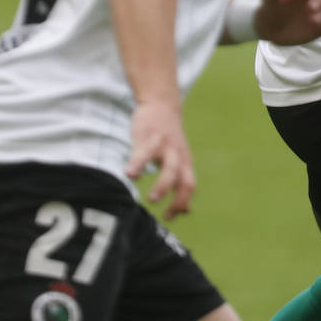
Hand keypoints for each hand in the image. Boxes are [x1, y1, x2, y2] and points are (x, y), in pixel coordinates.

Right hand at [126, 100, 194, 219]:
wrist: (162, 103)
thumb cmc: (168, 138)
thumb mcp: (178, 159)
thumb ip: (181, 182)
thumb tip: (186, 211)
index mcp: (185, 161)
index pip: (189, 186)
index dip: (182, 204)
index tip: (168, 218)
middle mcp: (178, 154)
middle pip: (185, 179)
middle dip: (177, 199)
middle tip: (164, 214)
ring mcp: (165, 145)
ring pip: (170, 166)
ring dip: (162, 185)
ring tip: (151, 199)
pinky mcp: (149, 136)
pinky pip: (143, 152)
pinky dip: (138, 164)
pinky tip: (130, 175)